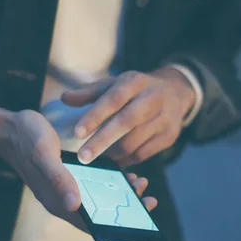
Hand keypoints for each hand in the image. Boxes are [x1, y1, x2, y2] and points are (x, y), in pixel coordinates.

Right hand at [0, 107, 156, 230]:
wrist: (8, 127)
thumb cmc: (26, 137)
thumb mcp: (43, 154)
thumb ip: (59, 179)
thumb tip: (76, 205)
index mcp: (55, 200)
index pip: (89, 222)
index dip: (115, 223)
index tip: (141, 211)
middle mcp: (60, 199)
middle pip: (95, 215)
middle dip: (123, 210)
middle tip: (147, 196)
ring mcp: (62, 190)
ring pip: (95, 202)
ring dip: (117, 196)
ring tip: (139, 182)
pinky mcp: (65, 178)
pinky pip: (90, 188)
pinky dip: (107, 184)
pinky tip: (121, 173)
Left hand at [61, 68, 195, 166]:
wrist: (176, 92)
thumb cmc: (136, 90)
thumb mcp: (114, 84)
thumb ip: (89, 93)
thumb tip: (64, 98)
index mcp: (135, 82)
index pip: (113, 99)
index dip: (95, 116)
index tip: (77, 133)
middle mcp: (152, 98)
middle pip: (126, 122)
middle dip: (102, 141)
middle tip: (83, 157)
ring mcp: (164, 118)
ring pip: (135, 142)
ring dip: (113, 153)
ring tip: (98, 158)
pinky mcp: (170, 136)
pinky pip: (143, 154)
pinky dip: (126, 159)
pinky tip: (115, 159)